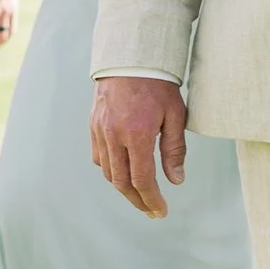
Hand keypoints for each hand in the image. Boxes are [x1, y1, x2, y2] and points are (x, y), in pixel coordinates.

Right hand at [92, 75, 186, 214]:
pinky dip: (111, 170)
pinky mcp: (93, 125)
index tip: (161, 212)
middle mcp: (115, 136)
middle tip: (151, 211)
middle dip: (138, 200)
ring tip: (140, 195)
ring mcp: (101, 131)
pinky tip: (123, 172)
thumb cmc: (158, 84)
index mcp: (137, 134)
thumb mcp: (175, 114)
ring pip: (108, 172)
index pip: (142, 179)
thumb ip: (175, 149)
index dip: (152, 200)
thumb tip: (176, 180)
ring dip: (123, 188)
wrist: (130, 56)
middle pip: (122, 182)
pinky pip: (99, 157)